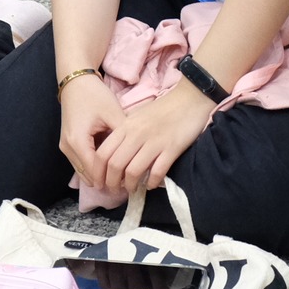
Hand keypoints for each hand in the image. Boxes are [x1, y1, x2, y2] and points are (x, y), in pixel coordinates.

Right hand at [59, 72, 126, 192]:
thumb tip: (137, 154)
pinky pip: (81, 161)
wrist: (75, 81)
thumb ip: (123, 136)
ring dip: (99, 175)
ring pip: (83, 170)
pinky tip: (110, 166)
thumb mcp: (113, 114)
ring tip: (121, 177)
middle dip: (105, 181)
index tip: (128, 185)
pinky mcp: (67, 143)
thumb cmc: (95, 95)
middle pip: (87, 175)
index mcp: (78, 142)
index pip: (95, 171)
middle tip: (127, 184)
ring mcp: (65, 147)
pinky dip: (94, 166)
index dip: (111, 179)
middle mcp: (68, 148)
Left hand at [96, 81, 212, 198]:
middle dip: (111, 183)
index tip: (99, 182)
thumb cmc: (164, 108)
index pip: (102, 153)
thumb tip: (115, 156)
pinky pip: (157, 172)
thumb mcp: (137, 117)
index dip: (97, 172)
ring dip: (130, 185)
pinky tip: (151, 184)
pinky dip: (151, 182)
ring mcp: (155, 141)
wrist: (191, 97)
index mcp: (125, 126)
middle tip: (115, 191)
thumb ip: (125, 134)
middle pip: (115, 165)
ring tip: (132, 190)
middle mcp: (137, 134)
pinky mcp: (172, 148)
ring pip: (133, 171)